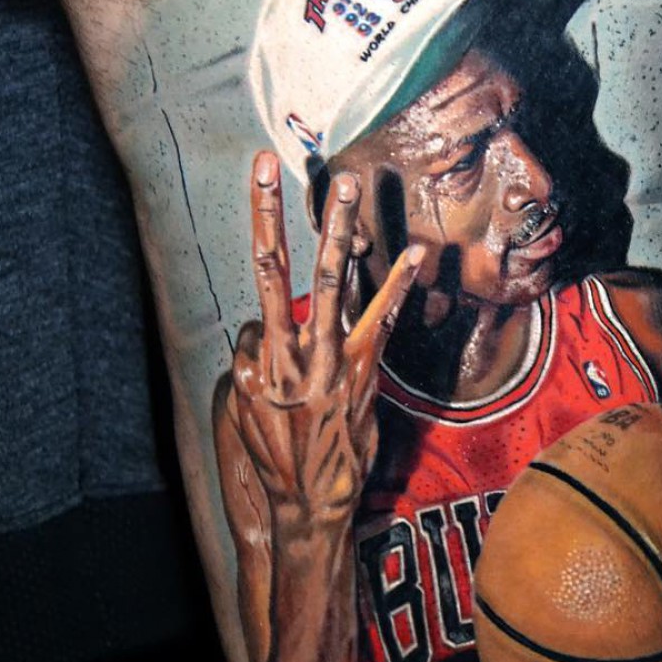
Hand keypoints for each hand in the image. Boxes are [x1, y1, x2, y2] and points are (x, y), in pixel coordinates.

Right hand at [221, 151, 422, 529]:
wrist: (314, 498)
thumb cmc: (279, 455)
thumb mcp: (245, 411)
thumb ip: (249, 364)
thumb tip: (256, 329)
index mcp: (262, 354)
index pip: (257, 277)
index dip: (260, 222)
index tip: (260, 177)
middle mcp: (294, 347)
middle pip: (281, 265)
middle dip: (275, 211)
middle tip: (272, 162)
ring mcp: (333, 356)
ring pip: (332, 279)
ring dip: (340, 227)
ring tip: (349, 182)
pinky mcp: (365, 370)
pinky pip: (384, 317)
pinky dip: (399, 284)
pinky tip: (416, 254)